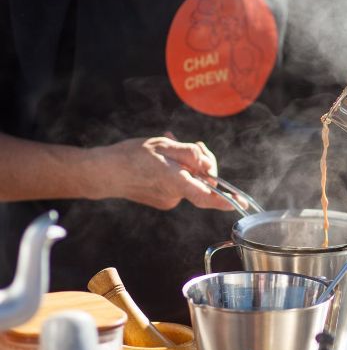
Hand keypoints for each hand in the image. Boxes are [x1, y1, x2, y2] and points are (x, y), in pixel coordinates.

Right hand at [93, 136, 237, 210]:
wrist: (104, 173)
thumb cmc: (130, 156)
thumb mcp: (162, 146)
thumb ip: (189, 154)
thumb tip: (208, 165)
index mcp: (174, 180)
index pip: (205, 195)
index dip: (224, 200)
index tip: (239, 203)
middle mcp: (173, 195)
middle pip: (202, 181)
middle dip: (203, 163)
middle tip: (193, 146)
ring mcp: (168, 200)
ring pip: (190, 181)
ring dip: (187, 165)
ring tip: (170, 148)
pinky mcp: (162, 201)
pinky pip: (179, 184)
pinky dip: (178, 172)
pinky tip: (163, 160)